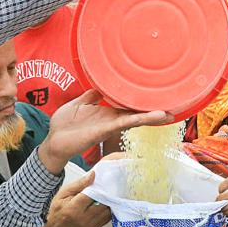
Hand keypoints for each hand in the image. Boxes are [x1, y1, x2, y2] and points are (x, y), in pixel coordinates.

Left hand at [38, 89, 172, 174]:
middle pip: (136, 114)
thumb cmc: (64, 124)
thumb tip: (100, 85)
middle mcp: (111, 119)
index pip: (128, 106)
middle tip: (174, 107)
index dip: (142, 102)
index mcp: (106, 112)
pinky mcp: (103, 130)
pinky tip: (148, 118)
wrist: (53, 141)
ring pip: (133, 119)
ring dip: (150, 117)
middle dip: (154, 112)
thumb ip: (90, 95)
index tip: (157, 97)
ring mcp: (109, 125)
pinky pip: (122, 123)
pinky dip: (136, 120)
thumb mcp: (78, 103)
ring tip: (168, 114)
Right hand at [45, 172, 110, 226]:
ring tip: (102, 197)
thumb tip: (93, 175)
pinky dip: (106, 210)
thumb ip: (80, 183)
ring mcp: (89, 225)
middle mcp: (83, 218)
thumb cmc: (59, 207)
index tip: (101, 182)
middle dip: (105, 195)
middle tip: (103, 189)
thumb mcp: (64, 191)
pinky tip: (101, 205)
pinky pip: (107, 218)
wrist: (56, 226)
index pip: (93, 195)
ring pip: (107, 211)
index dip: (100, 187)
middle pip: (103, 204)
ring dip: (107, 203)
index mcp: (74, 208)